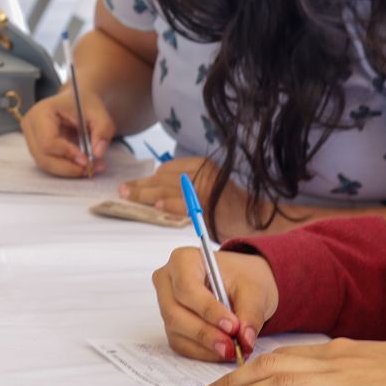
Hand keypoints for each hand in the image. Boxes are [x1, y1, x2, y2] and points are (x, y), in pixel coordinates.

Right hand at [21, 85, 115, 177]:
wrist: (77, 101)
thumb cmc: (85, 104)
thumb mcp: (101, 114)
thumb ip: (102, 131)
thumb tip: (97, 153)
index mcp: (41, 112)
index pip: (48, 141)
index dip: (67, 154)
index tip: (87, 159)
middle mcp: (30, 126)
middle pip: (43, 157)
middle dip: (68, 167)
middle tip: (90, 168)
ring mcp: (30, 138)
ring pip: (45, 164)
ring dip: (68, 170)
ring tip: (89, 167)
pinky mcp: (36, 147)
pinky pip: (48, 164)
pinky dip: (65, 168)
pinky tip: (81, 165)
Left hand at [120, 155, 251, 237]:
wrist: (262, 219)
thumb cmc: (235, 209)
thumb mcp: (209, 191)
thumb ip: (187, 191)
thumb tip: (158, 197)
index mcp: (201, 166)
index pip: (167, 170)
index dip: (149, 179)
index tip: (134, 185)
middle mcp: (201, 172)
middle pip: (162, 178)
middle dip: (141, 185)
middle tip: (122, 191)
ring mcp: (205, 187)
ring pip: (167, 188)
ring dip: (145, 193)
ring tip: (127, 196)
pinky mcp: (209, 202)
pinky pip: (184, 203)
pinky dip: (170, 203)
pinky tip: (156, 205)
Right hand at [151, 247, 277, 362]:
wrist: (242, 283)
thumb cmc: (243, 278)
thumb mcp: (254, 290)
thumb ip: (251, 314)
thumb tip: (245, 341)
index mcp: (183, 260)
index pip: (186, 287)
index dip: (207, 309)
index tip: (232, 326)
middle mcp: (167, 281)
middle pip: (175, 312)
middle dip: (205, 333)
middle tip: (232, 346)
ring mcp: (165, 304)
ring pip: (176, 330)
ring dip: (205, 345)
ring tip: (233, 350)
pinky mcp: (172, 325)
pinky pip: (181, 343)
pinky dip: (203, 352)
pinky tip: (222, 352)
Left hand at [200, 339, 385, 385]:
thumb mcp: (376, 361)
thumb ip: (347, 367)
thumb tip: (322, 379)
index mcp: (338, 350)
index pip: (281, 355)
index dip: (248, 366)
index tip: (226, 378)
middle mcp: (333, 361)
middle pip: (269, 366)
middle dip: (234, 380)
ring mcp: (343, 381)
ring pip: (279, 383)